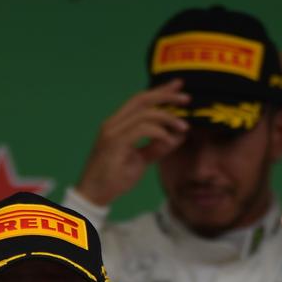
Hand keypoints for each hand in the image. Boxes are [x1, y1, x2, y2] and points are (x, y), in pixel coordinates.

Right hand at [74, 80, 188, 205]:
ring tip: (183, 127)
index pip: (140, 101)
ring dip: (167, 117)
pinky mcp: (114, 143)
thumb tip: (178, 136)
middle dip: (165, 95)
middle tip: (187, 98)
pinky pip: (141, 129)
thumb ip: (157, 148)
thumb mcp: (141, 161)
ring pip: (144, 113)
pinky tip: (168, 139)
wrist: (94, 196)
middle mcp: (113, 123)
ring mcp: (112, 132)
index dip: (160, 92)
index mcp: (117, 124)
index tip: (179, 86)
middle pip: (141, 99)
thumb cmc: (114, 179)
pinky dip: (158, 132)